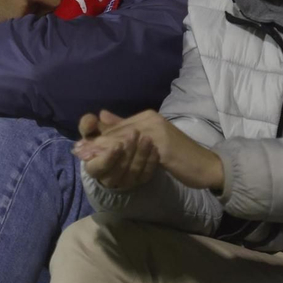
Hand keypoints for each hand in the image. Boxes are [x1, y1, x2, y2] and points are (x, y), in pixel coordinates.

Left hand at [73, 110, 225, 191]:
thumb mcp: (152, 141)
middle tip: (77, 151)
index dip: (97, 134)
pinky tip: (109, 166)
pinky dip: (120, 159)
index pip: (117, 125)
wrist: (204, 165)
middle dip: (96, 142)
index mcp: (148, 116)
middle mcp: (150, 119)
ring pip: (123, 141)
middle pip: (117, 131)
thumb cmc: (178, 156)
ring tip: (86, 158)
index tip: (80, 144)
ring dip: (103, 150)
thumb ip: (130, 129)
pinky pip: (135, 152)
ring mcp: (157, 131)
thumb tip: (102, 116)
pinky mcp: (162, 146)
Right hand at [73, 112, 157, 190]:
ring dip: (140, 155)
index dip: (107, 158)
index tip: (118, 144)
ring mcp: (124, 182)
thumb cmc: (102, 140)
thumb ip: (90, 124)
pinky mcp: (138, 182)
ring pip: (132, 173)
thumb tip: (100, 115)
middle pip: (117, 171)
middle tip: (135, 133)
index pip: (96, 168)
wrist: (119, 151)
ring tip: (147, 138)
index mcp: (93, 168)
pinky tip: (155, 149)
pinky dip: (150, 162)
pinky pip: (146, 175)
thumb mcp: (94, 132)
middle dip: (127, 152)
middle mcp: (108, 179)